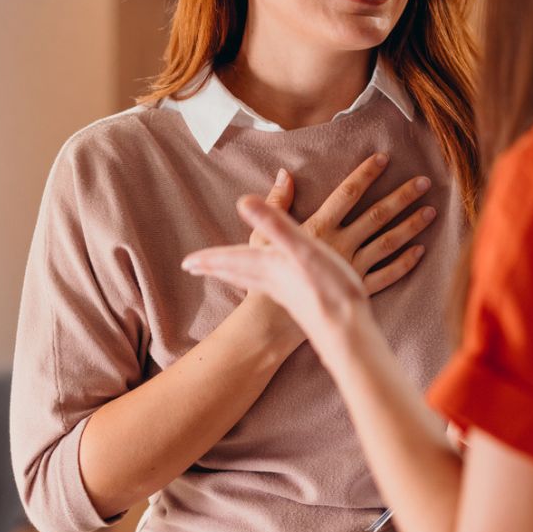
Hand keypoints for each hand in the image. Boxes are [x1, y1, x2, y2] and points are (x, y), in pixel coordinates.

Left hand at [184, 194, 384, 354]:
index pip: (231, 260)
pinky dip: (260, 284)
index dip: (209, 258)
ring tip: (223, 274)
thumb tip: (243, 200)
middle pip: (236, 272)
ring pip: (252, 282)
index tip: (186, 263)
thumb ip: (275, 223)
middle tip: (195, 268)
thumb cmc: (327, 289)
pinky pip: (271, 291)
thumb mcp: (302, 248)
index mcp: (270, 266)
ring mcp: (286, 295)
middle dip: (216, 268)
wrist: (346, 331)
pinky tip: (271, 287)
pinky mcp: (302, 305)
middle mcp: (273, 282)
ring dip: (234, 275)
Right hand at [250, 153, 438, 295]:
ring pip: (388, 242)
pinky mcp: (359, 288)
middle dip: (401, 197)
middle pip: (376, 215)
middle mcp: (340, 245)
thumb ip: (277, 204)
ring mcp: (353, 267)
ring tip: (431, 211)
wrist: (274, 320)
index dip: (365, 174)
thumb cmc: (268, 276)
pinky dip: (404, 263)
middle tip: (424, 181)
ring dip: (410, 226)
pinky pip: (386, 275)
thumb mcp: (263, 237)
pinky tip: (420, 251)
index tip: (384, 158)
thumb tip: (283, 173)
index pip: (347, 194)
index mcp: (318, 229)